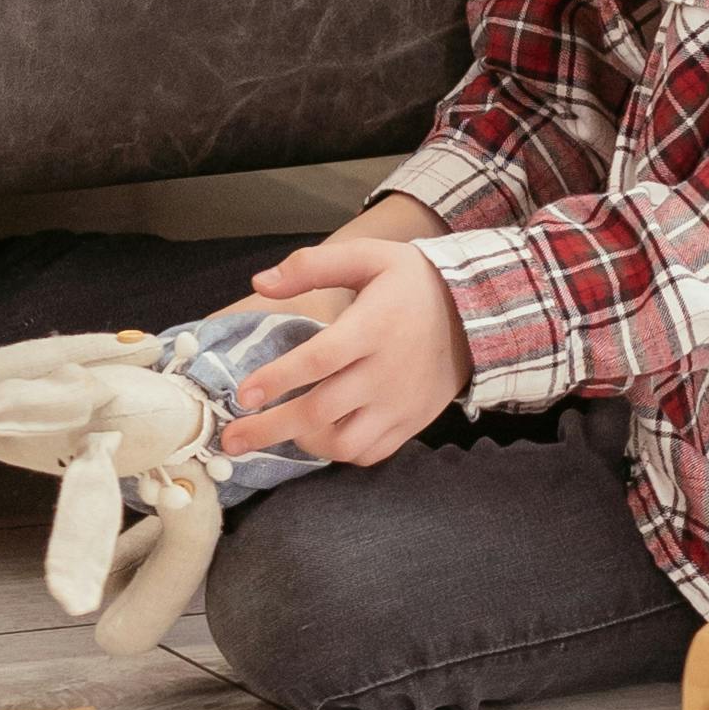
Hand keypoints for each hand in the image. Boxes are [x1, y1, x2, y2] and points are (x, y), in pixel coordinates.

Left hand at [219, 223, 470, 470]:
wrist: (476, 314)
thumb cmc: (410, 281)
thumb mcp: (366, 256)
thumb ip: (311, 266)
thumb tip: (259, 282)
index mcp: (372, 327)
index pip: (319, 360)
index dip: (279, 379)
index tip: (243, 394)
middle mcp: (386, 373)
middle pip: (321, 411)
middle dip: (270, 429)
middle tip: (231, 439)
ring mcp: (400, 405)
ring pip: (345, 442)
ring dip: (304, 442)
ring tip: (277, 431)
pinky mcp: (411, 424)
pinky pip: (370, 453)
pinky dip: (339, 452)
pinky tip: (318, 436)